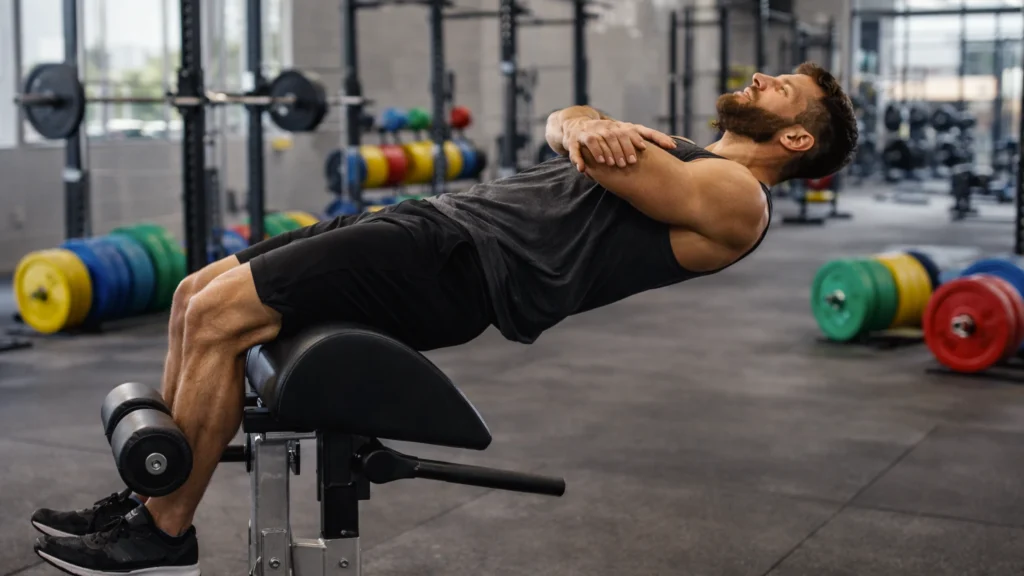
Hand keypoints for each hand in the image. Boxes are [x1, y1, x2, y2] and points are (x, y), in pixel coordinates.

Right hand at [562, 118, 676, 171]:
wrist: (577, 126)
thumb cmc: (608, 134)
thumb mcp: (626, 134)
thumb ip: (647, 139)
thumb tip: (675, 146)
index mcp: (621, 127)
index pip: (637, 130)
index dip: (643, 138)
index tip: (649, 148)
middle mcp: (607, 127)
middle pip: (616, 135)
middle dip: (623, 148)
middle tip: (628, 163)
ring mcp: (591, 132)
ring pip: (597, 140)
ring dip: (604, 152)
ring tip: (610, 163)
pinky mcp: (575, 140)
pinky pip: (577, 149)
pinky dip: (580, 158)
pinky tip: (583, 169)